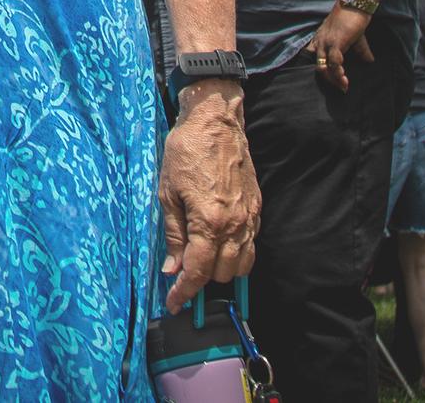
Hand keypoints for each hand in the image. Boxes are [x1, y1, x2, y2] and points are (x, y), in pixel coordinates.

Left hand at [157, 81, 258, 311]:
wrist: (216, 121)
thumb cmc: (186, 151)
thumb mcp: (167, 193)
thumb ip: (172, 235)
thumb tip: (172, 269)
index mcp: (209, 221)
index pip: (199, 271)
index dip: (184, 292)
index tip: (173, 303)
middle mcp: (235, 224)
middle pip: (223, 274)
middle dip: (202, 279)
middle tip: (182, 272)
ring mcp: (249, 217)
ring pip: (242, 264)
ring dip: (222, 269)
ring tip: (201, 260)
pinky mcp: (256, 207)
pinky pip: (251, 244)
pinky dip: (237, 253)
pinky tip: (219, 244)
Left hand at [309, 1, 376, 94]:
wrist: (356, 2)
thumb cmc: (355, 17)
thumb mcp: (357, 37)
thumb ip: (361, 50)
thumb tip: (370, 61)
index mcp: (321, 38)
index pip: (314, 57)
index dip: (322, 70)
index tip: (333, 80)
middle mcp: (320, 41)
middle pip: (317, 66)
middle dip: (328, 80)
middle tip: (340, 87)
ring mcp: (326, 42)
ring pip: (323, 67)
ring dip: (333, 80)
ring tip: (343, 87)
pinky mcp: (335, 43)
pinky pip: (333, 64)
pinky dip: (338, 75)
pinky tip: (345, 82)